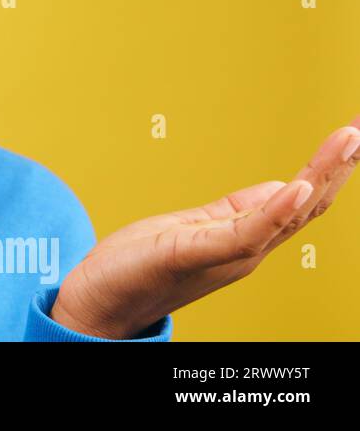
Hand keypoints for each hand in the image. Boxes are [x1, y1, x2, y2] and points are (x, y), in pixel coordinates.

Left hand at [52, 118, 359, 338]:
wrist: (101, 304)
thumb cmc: (142, 265)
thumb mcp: (197, 226)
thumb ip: (241, 212)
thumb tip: (285, 187)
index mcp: (248, 235)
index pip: (304, 195)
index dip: (335, 165)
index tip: (358, 129)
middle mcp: (248, 248)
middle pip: (308, 202)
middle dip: (341, 164)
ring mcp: (225, 254)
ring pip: (287, 214)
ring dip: (321, 175)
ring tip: (349, 139)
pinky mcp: (194, 255)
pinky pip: (242, 235)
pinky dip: (273, 212)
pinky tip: (296, 188)